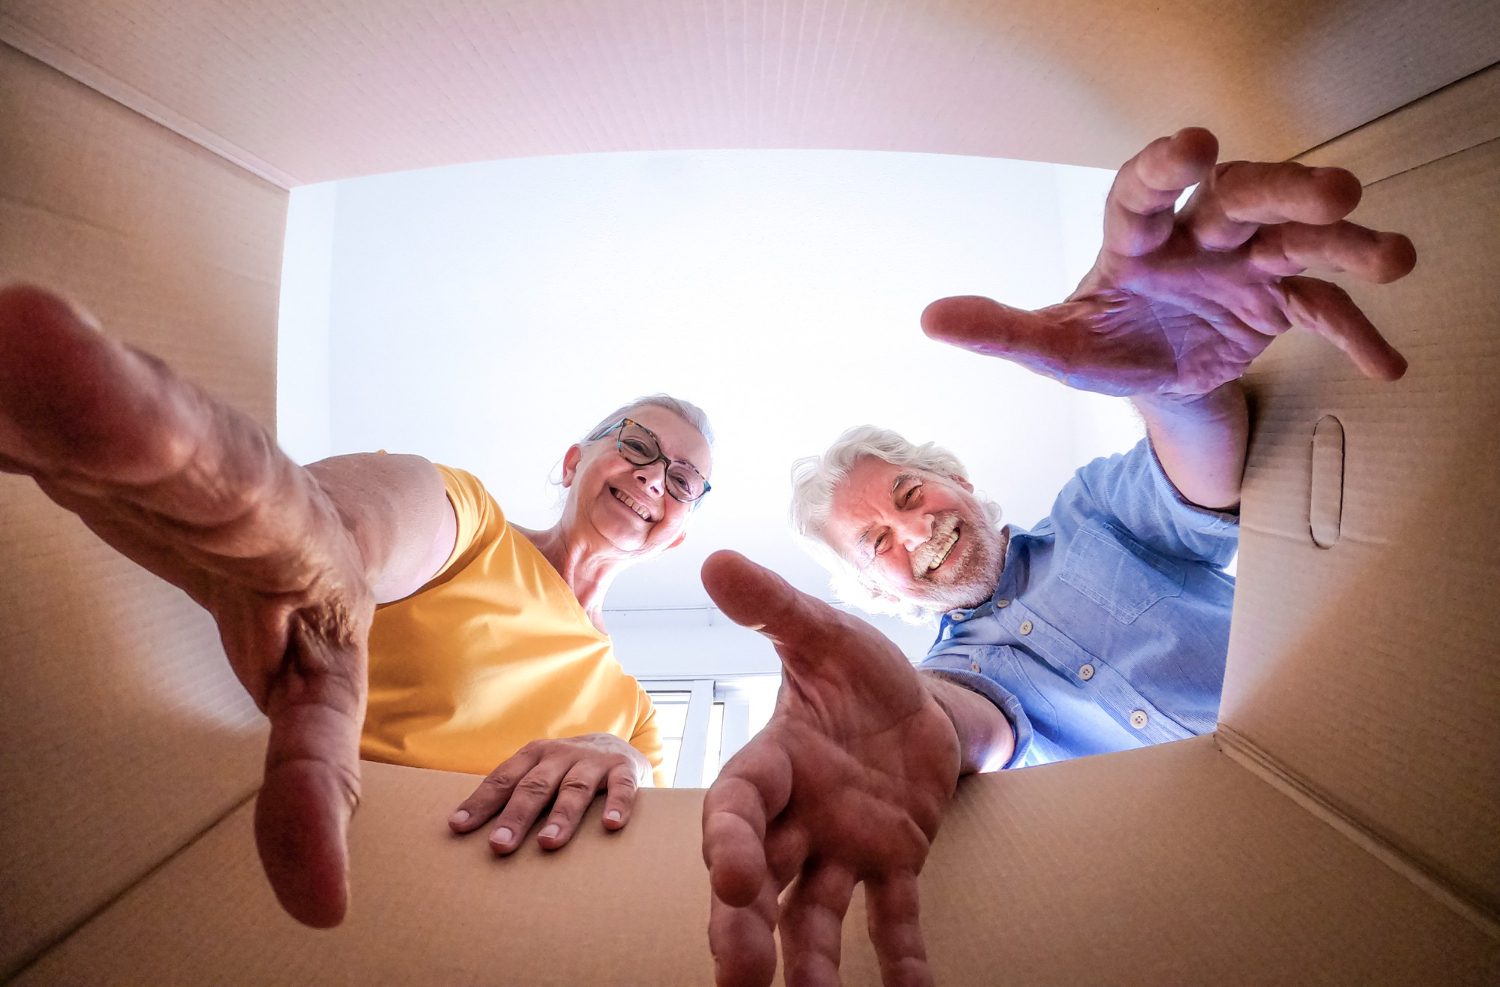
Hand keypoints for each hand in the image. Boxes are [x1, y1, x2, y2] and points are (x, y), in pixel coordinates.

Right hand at [0, 284, 370, 927]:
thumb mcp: (329, 693)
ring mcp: (129, 432)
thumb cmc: (318, 605)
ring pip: (60, 386)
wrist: (316, 525)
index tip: (44, 337)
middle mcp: (194, 452)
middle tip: (2, 324)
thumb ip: (312, 784)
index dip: (128, 415)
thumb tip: (321, 910)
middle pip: (126, 408)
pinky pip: (21, 410)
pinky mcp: (77, 431)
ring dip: (9, 373)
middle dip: (62, 372)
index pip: (205, 464)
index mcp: (264, 510)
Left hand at [448, 732, 649, 852]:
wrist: (619, 746)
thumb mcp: (541, 773)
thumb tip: (469, 829)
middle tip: (500, 845)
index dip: (481, 802)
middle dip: (516, 816)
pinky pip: (621, 787)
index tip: (459, 827)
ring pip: (574, 788)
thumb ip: (516, 793)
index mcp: (534, 755)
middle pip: (535, 786)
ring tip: (548, 841)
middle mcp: (561, 754)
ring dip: (561, 815)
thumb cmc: (567, 771)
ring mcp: (594, 761)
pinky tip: (611, 825)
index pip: (503, 779)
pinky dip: (617, 804)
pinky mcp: (625, 768)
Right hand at [699, 551, 960, 986]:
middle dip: (745, 926)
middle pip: (763, 879)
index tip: (733, 877)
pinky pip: (896, 917)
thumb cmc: (857, 669)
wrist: (919, 701)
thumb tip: (716, 559)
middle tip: (740, 982)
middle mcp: (799, 816)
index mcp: (774, 762)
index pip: (737, 807)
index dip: (730, 843)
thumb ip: (774, 606)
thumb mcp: (824, 630)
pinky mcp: (895, 862)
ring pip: (817, 913)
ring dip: (811, 963)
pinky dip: (903, 959)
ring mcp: (845, 846)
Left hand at [922, 127, 1415, 396]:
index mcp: (1137, 240)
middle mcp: (1198, 239)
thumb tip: (930, 319)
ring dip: (1344, 244)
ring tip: (1391, 257)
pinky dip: (1355, 334)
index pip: (1147, 190)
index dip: (1169, 166)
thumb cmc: (1103, 345)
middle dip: (1285, 190)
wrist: (1153, 378)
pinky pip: (1323, 312)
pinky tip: (1387, 364)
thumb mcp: (1054, 348)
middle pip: (1242, 198)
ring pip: (1298, 241)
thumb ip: (1002, 330)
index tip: (1196, 141)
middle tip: (1334, 190)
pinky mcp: (1278, 305)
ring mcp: (1245, 267)